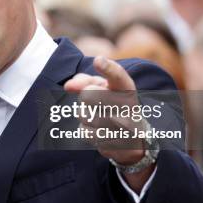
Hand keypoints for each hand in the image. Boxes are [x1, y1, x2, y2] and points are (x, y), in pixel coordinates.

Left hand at [65, 56, 153, 190]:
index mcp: (126, 89)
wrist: (134, 139)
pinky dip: (86, 130)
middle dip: (85, 97)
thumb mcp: (105, 88)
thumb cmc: (113, 105)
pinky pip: (84, 131)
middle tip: (94, 101)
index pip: (118, 76)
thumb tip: (68, 85)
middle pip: (88, 94)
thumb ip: (86, 80)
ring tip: (98, 116)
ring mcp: (122, 127)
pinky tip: (99, 130)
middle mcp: (128, 106)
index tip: (98, 60)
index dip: (107, 68)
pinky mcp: (113, 142)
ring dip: (85, 114)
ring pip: (83, 114)